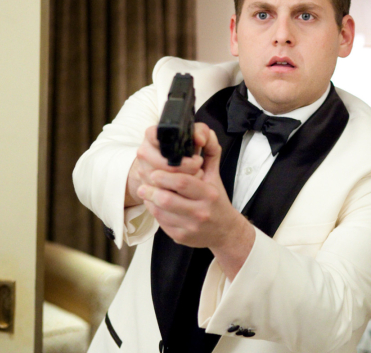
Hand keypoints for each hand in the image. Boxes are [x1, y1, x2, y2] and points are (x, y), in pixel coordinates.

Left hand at [136, 124, 246, 249]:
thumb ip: (210, 153)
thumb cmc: (217, 201)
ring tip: (145, 191)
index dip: (165, 175)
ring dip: (149, 200)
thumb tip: (203, 133)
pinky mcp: (181, 237)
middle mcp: (201, 211)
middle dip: (151, 189)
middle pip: (167, 198)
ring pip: (160, 212)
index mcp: (209, 193)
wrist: (226, 231)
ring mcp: (190, 226)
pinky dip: (155, 212)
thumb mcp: (216, 176)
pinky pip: (161, 223)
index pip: (183, 182)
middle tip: (145, 182)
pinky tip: (154, 205)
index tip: (155, 172)